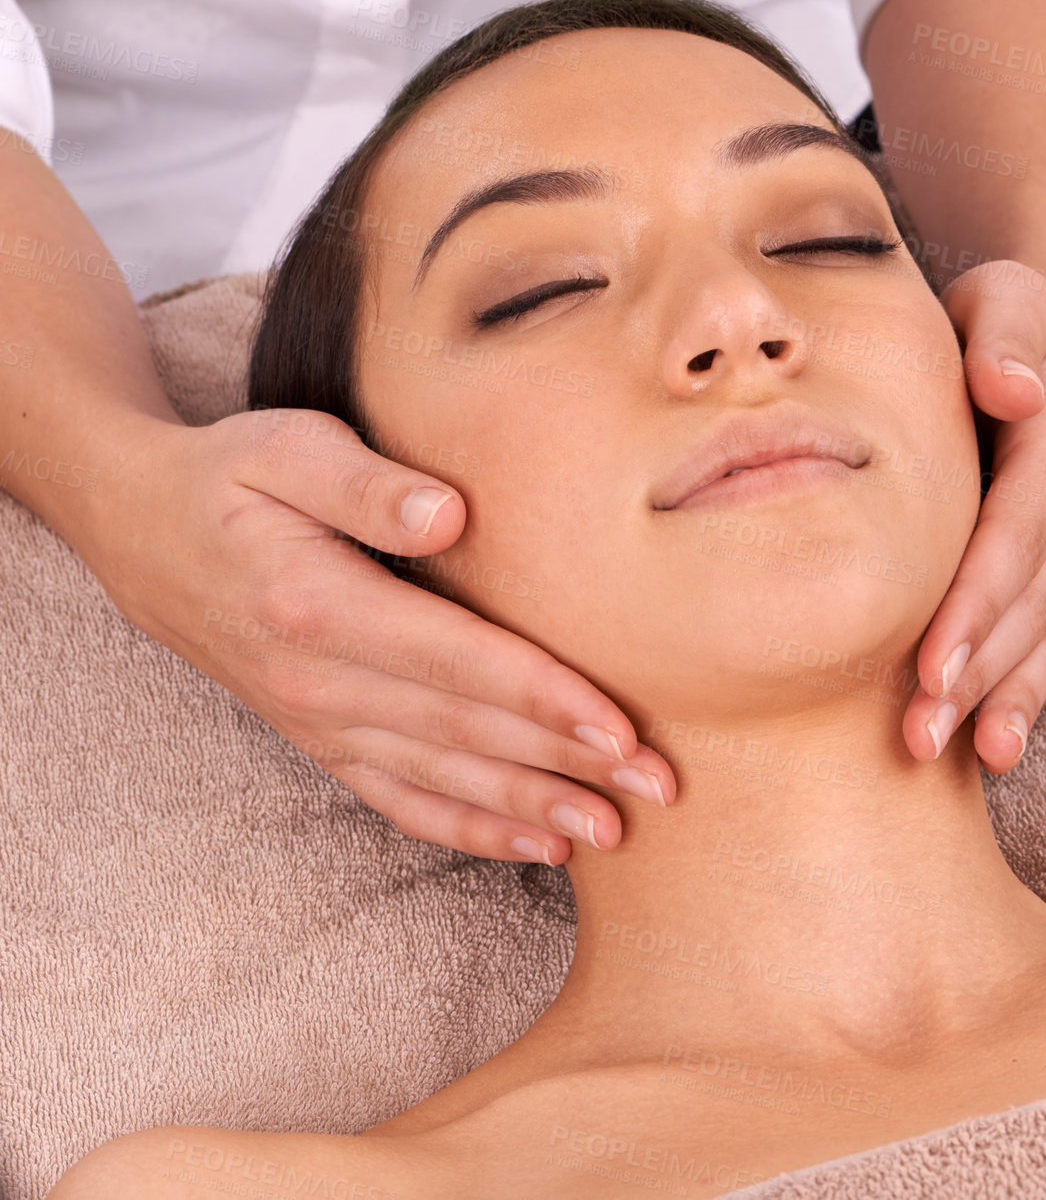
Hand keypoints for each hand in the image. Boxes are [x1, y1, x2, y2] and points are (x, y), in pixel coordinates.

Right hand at [90, 408, 675, 862]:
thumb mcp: (284, 448)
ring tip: (613, 832)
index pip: (458, 663)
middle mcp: (321, 682)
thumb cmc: (227, 476)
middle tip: (659, 789)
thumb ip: (365, 484)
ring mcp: (319, 721)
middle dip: (569, 764)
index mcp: (320, 606)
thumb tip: (450, 514)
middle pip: (467, 734)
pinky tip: (531, 845)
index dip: (545, 699)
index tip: (622, 730)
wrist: (139, 531)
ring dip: (531, 809)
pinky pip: (400, 799)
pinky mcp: (320, 737)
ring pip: (443, 781)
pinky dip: (469, 828)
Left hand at [902, 259, 1045, 772]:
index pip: (1015, 529)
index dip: (978, 597)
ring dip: (994, 697)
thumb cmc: (993, 325)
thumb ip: (1003, 333)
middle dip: (975, 669)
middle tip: (918, 732)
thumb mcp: (1003, 299)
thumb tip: (1010, 388)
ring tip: (942, 751)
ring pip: (1038, 633)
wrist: (1033, 349)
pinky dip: (1021, 696)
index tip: (932, 660)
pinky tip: (992, 750)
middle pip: (1026, 599)